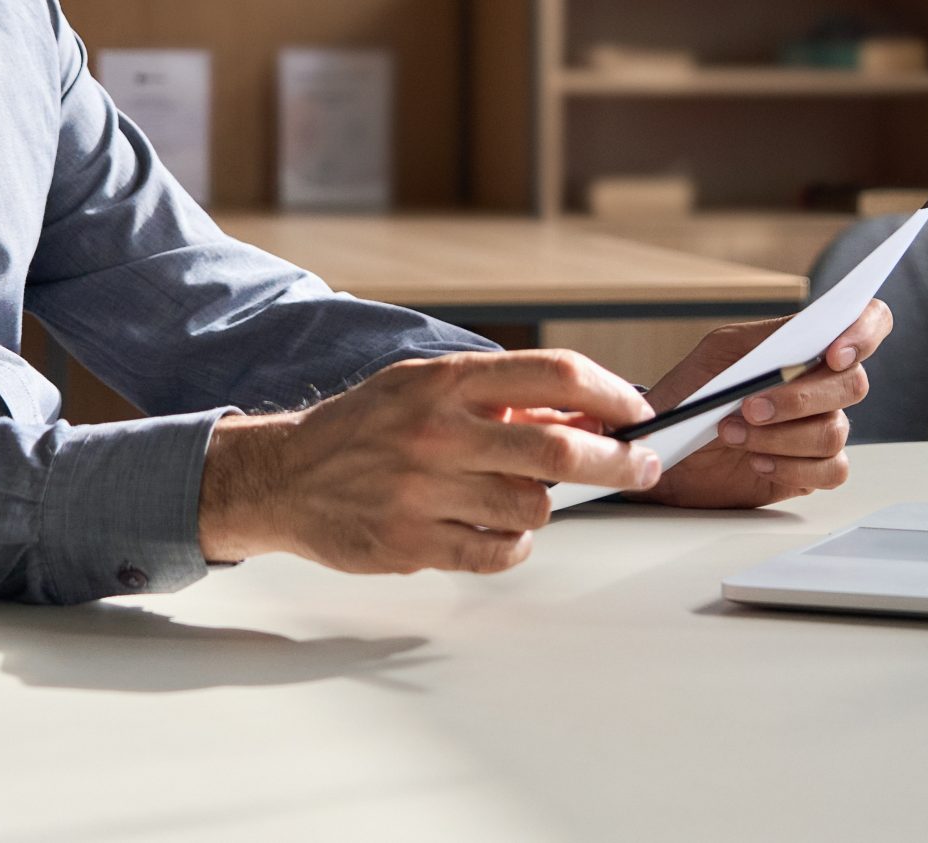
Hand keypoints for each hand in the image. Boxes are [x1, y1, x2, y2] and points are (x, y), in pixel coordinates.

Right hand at [198, 350, 660, 574]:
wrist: (285, 477)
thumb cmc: (365, 430)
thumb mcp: (426, 389)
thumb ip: (499, 398)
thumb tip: (585, 416)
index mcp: (447, 381)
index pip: (556, 374)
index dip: (611, 393)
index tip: (636, 414)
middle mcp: (439, 431)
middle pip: (561, 449)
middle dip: (619, 461)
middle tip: (642, 467)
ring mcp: (426, 490)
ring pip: (534, 507)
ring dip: (542, 506)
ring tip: (512, 497)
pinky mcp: (414, 542)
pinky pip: (499, 553)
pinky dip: (514, 546)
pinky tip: (496, 532)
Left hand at [627, 299, 893, 509]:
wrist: (667, 448)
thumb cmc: (693, 392)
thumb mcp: (720, 352)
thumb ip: (766, 340)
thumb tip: (802, 337)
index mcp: (808, 346)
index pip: (869, 323)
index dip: (865, 333)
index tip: (834, 354)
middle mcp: (824, 385)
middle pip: (852, 384)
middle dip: (798, 398)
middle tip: (749, 407)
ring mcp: (822, 428)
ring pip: (834, 431)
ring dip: (780, 435)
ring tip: (731, 433)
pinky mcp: (813, 470)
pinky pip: (831, 470)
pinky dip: (791, 467)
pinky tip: (757, 461)